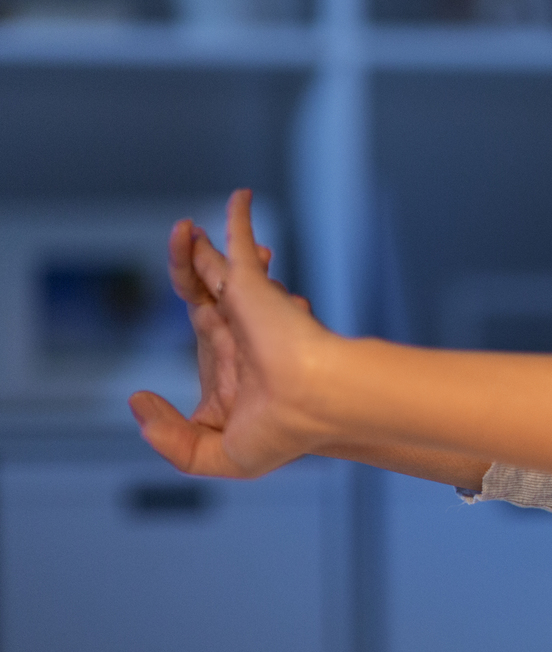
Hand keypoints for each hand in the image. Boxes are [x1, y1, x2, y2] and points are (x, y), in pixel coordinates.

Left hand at [130, 189, 342, 477]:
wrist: (315, 404)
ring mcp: (248, 307)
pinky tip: (238, 197)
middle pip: (206, 295)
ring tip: (185, 230)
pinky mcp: (252, 285)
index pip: (208, 337)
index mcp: (233, 367)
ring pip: (216, 268)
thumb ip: (171, 440)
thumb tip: (137, 401)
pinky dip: (237, 218)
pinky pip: (238, 242)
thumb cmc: (283, 432)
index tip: (172, 367)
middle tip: (188, 255)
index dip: (199, 333)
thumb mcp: (214, 454)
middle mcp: (240, 333)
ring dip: (203, 249)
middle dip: (196, 276)